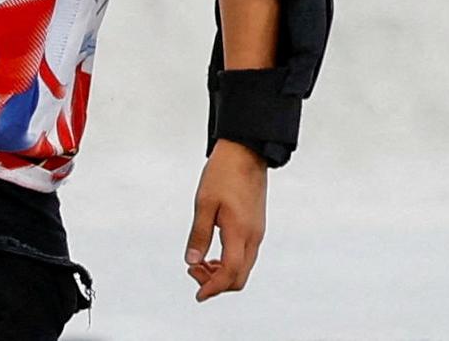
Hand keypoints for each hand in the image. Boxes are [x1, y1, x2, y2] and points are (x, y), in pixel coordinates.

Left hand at [184, 139, 267, 301]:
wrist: (245, 153)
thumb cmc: (223, 174)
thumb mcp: (203, 203)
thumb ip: (199, 234)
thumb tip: (192, 261)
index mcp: (240, 232)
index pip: (230, 273)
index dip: (213, 288)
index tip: (198, 295)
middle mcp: (253, 237)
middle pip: (239, 277)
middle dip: (216, 283)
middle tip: (193, 270)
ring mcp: (257, 232)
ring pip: (243, 268)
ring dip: (222, 273)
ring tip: (200, 261)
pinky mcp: (256, 227)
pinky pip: (245, 256)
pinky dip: (229, 262)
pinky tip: (213, 254)